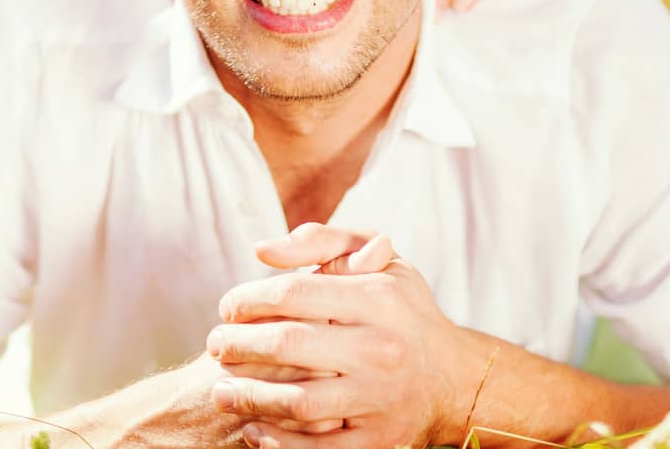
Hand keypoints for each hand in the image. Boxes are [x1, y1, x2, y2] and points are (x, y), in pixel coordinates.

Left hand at [207, 223, 475, 447]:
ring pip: (299, 400)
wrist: (454, 379)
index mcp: (377, 297)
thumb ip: (322, 241)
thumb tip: (262, 251)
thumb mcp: (379, 258)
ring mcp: (379, 398)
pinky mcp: (379, 441)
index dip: (250, 298)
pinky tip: (253, 428)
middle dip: (239, 344)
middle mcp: (380, 347)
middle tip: (215, 344)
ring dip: (249, 395)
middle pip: (290, 344)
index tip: (227, 306)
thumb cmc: (403, 310)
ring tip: (221, 388)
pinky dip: (280, 442)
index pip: (295, 292)